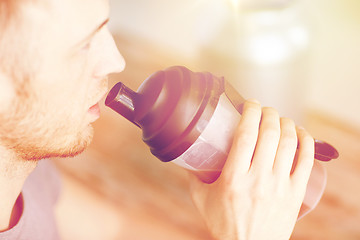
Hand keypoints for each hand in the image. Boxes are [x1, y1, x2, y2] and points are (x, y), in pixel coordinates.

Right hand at [189, 100, 313, 239]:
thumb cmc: (223, 224)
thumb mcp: (201, 199)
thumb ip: (193, 175)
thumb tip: (190, 153)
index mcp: (233, 178)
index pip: (245, 134)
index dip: (249, 112)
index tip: (249, 103)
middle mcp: (259, 179)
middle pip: (269, 133)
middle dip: (268, 112)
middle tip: (263, 109)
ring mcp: (280, 186)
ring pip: (289, 142)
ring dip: (286, 122)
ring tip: (279, 118)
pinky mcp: (295, 193)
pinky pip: (307, 160)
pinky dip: (306, 141)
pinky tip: (300, 132)